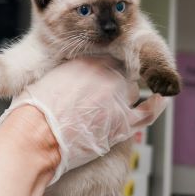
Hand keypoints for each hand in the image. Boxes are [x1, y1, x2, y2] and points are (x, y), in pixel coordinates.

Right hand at [0, 57, 169, 183]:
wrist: (36, 138)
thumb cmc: (33, 113)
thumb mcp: (45, 79)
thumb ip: (64, 73)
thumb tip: (67, 79)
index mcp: (87, 61)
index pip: (106, 57)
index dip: (103, 67)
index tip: (99, 73)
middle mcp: (107, 76)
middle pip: (120, 74)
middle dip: (110, 82)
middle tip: (97, 94)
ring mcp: (118, 100)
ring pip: (130, 91)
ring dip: (123, 96)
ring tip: (111, 103)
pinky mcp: (123, 125)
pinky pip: (148, 112)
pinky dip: (157, 105)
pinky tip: (161, 99)